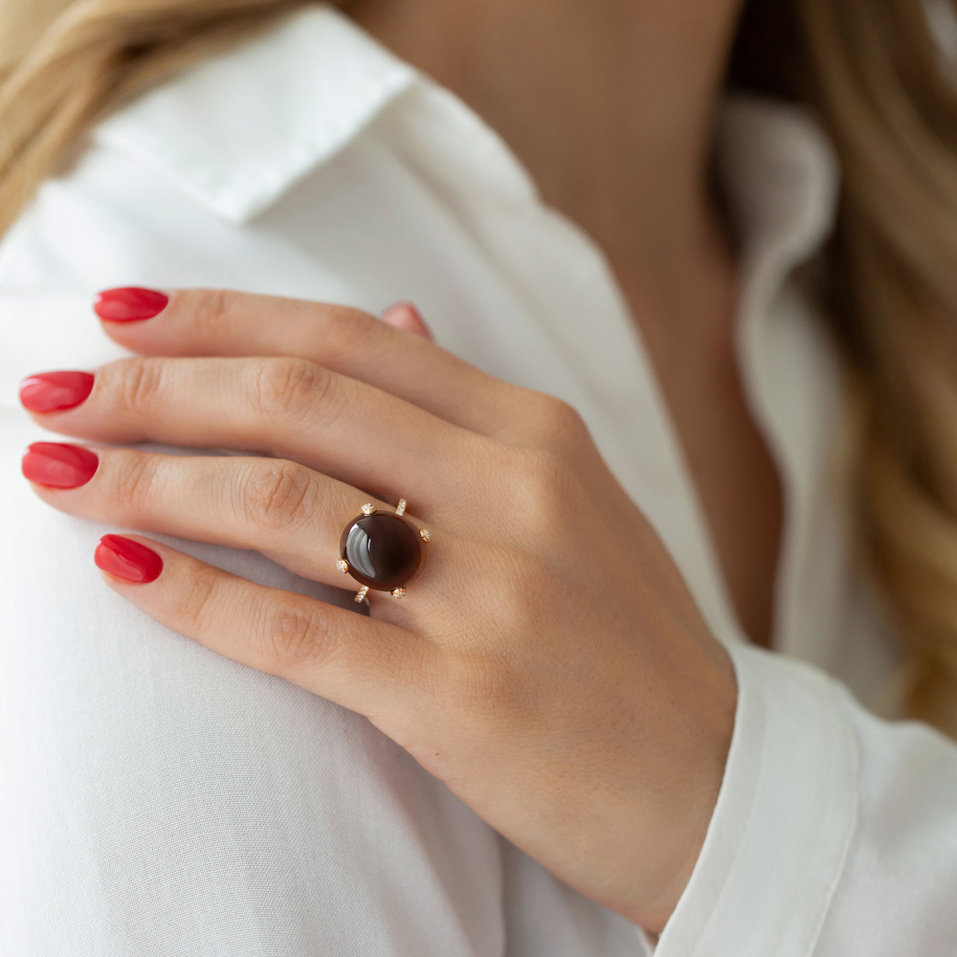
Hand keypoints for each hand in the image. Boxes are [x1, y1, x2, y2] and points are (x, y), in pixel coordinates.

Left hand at [18, 287, 736, 932]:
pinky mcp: (462, 700)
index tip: (121, 315)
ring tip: (58, 471)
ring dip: (148, 480)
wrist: (711, 776)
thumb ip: (470, 411)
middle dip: (157, 388)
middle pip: (300, 402)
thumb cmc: (627, 636)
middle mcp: (517, 493)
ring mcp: (493, 595)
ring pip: (282, 503)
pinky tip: (117, 571)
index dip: (222, 318)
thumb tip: (393, 318)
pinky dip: (193, 597)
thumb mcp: (572, 496)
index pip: (351, 340)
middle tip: (58, 394)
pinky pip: (298, 632)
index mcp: (538, 433)